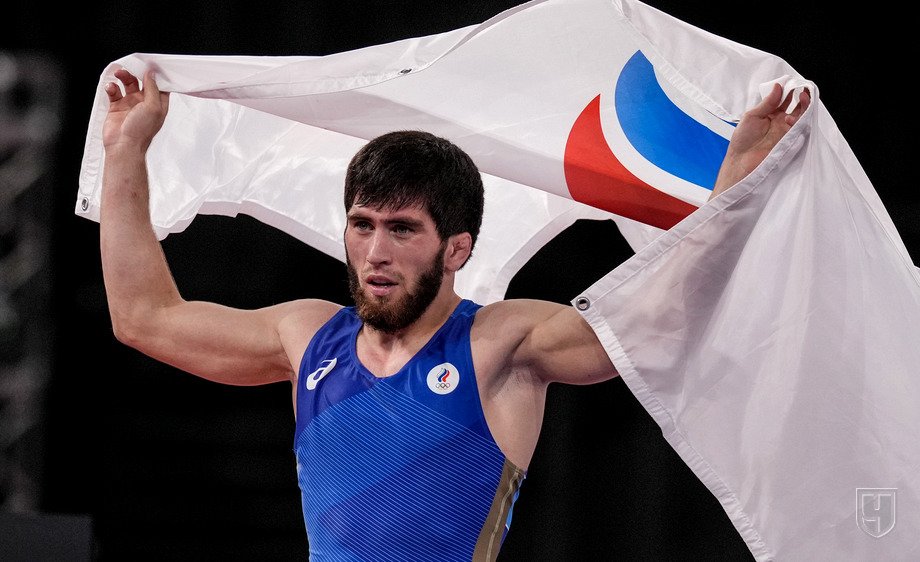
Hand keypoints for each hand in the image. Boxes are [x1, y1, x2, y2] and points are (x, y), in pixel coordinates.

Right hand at [102, 69, 169, 152]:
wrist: (123, 145)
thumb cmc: (141, 131)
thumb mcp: (153, 107)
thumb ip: (152, 88)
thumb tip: (152, 74)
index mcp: (157, 104)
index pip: (159, 85)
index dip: (155, 74)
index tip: (150, 64)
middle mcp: (144, 103)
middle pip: (141, 81)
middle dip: (136, 73)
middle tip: (130, 67)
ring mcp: (130, 104)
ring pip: (127, 84)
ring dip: (123, 77)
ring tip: (118, 74)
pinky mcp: (117, 106)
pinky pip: (114, 92)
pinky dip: (112, 87)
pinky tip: (111, 88)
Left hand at [711, 82, 810, 197]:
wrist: (742, 161)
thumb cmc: (742, 140)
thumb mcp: (752, 116)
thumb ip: (767, 102)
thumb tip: (778, 87)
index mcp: (769, 114)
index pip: (783, 99)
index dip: (788, 90)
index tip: (791, 82)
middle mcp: (779, 121)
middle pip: (796, 105)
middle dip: (801, 95)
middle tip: (802, 87)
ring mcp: (786, 130)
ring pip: (801, 114)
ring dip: (804, 104)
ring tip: (803, 96)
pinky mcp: (790, 138)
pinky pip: (801, 126)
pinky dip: (801, 119)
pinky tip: (791, 117)